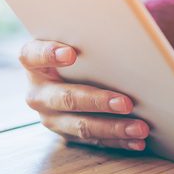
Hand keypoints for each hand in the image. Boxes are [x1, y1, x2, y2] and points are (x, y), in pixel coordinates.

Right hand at [19, 39, 149, 150]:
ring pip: (81, 125)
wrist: (71, 73)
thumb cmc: (80, 50)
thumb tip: (124, 32)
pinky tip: (137, 140)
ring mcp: (50, 116)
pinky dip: (118, 140)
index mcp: (33, 62)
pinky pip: (93, 141)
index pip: (33, 55)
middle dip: (97, 101)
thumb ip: (88, 37)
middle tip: (126, 103)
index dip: (50, 54)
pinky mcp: (66, 134)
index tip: (71, 54)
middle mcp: (37, 92)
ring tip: (140, 128)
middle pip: (65, 98)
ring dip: (113, 127)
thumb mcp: (77, 40)